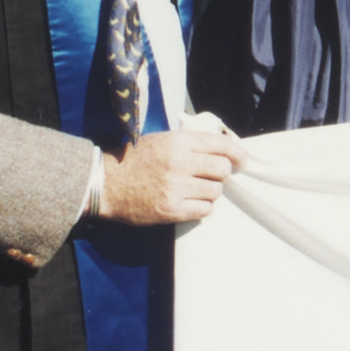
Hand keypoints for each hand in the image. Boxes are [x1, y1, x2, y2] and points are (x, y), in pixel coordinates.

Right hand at [99, 129, 250, 224]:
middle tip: (211, 177)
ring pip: (215, 192)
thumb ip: (191, 143)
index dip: (238, 153)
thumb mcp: (164, 139)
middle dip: (221, 174)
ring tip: (195, 190)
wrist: (106, 183)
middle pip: (223, 170)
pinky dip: (202, 208)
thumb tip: (223, 150)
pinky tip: (192, 203)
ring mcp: (176, 187)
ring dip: (210, 192)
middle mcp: (181, 163)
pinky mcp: (170, 209)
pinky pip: (204, 210)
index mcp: (180, 142)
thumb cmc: (136, 158)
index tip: (243, 161)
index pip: (221, 145)